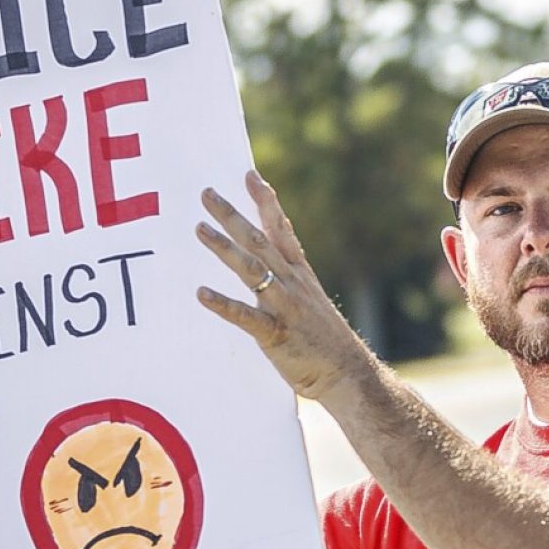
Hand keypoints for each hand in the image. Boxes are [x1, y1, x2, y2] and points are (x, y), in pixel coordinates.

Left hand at [196, 172, 369, 402]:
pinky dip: (224, 305)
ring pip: (252, 271)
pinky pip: (246, 317)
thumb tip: (274, 251)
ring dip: (225, 249)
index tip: (249, 175)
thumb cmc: (323, 338)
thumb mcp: (310, 298)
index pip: (281, 230)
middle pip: (259, 242)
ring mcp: (285, 308)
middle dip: (233, 216)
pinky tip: (201, 294)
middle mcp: (292, 284)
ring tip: (200, 230)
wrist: (348, 372)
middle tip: (207, 194)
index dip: (266, 202)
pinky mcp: (276, 334)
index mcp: (300, 274)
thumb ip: (290, 273)